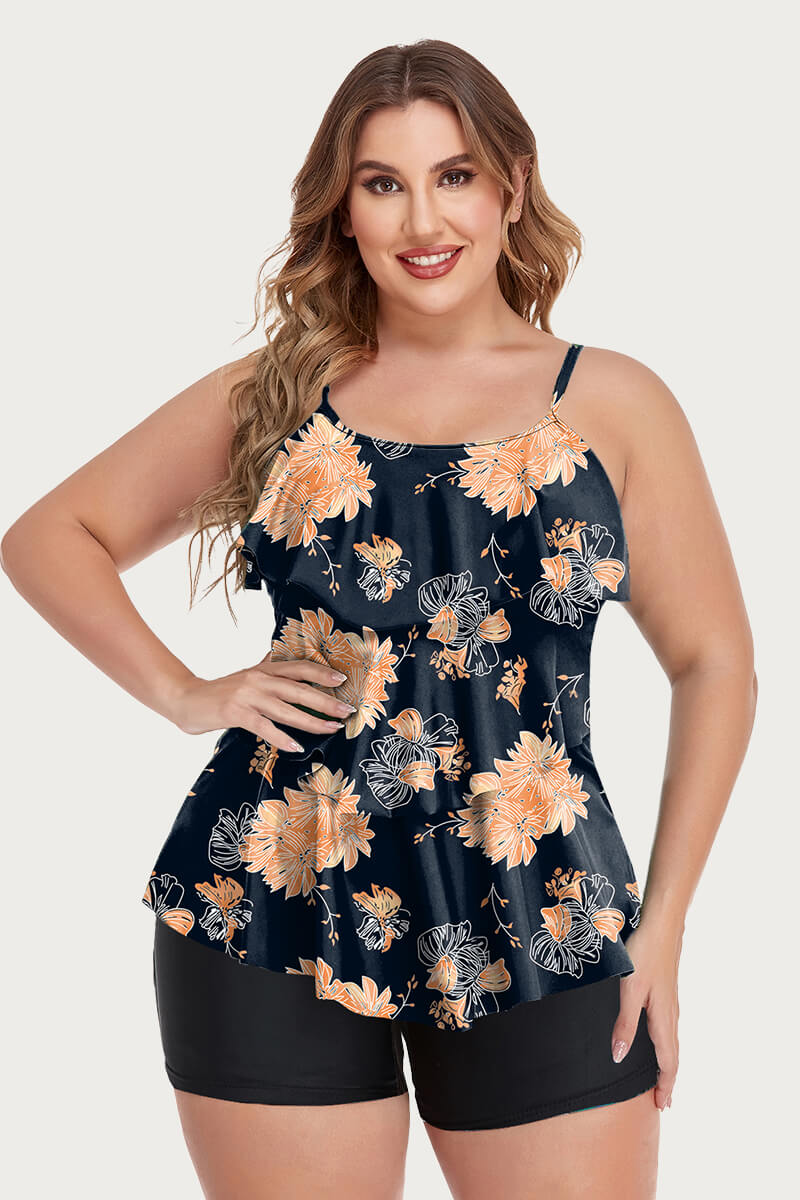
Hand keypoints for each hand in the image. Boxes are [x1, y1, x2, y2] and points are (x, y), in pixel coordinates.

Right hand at [166, 650, 354, 751]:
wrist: (185, 698)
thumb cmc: (218, 692)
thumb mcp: (246, 676)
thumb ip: (264, 668)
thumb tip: (277, 655)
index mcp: (263, 670)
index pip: (298, 667)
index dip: (321, 673)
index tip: (342, 680)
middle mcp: (258, 679)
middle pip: (299, 688)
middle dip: (326, 700)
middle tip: (347, 711)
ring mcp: (247, 695)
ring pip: (286, 708)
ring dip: (311, 721)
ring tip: (330, 729)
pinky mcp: (235, 712)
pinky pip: (263, 726)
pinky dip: (280, 737)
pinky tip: (295, 746)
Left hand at [609, 921, 681, 1111]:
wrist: (661, 926)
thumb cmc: (644, 955)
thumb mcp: (629, 990)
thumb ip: (624, 1023)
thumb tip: (619, 1058)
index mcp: (663, 1019)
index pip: (668, 1062)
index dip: (665, 1085)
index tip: (661, 1106)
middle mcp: (671, 1015)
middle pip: (673, 1056)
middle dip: (668, 1080)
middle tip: (662, 1101)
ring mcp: (670, 1003)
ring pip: (671, 1042)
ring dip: (667, 1063)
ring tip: (661, 1078)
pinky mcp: (666, 993)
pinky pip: (668, 1028)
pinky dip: (665, 1046)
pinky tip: (656, 1040)